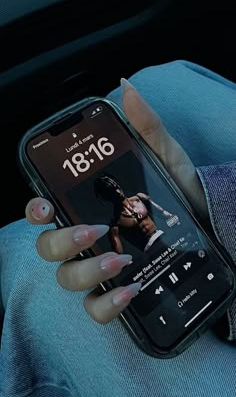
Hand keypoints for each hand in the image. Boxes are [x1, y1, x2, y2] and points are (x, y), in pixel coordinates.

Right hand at [25, 80, 207, 324]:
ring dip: (86, 271)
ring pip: (68, 279)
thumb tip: (128, 88)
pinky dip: (107, 304)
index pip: (45, 212)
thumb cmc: (178, 192)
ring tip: (119, 260)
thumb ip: (145, 127)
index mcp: (88, 207)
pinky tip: (129, 290)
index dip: (35, 210)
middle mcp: (86, 240)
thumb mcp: (165, 158)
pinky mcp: (118, 294)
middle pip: (49, 248)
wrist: (210, 225)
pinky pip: (97, 309)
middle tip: (92, 230)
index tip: (45, 207)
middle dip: (62, 241)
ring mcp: (100, 268)